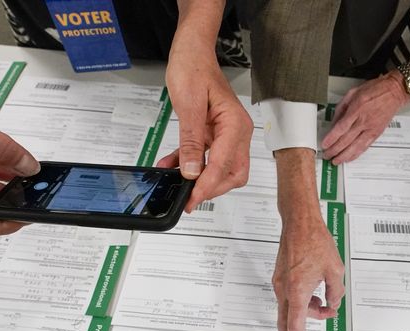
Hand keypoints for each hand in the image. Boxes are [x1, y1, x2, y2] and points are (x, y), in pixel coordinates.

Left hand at [156, 16, 251, 212]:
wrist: (192, 52)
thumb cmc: (194, 69)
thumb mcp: (189, 106)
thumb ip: (191, 142)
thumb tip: (191, 171)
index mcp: (235, 125)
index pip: (224, 164)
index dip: (207, 185)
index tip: (192, 199)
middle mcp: (237, 132)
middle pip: (232, 173)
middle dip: (212, 189)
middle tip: (189, 199)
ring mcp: (227, 134)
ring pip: (222, 169)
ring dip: (202, 179)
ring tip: (178, 185)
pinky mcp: (215, 133)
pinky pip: (207, 157)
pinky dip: (192, 165)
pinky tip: (173, 167)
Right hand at [274, 216, 344, 330]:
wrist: (299, 223)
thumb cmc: (315, 241)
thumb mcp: (335, 270)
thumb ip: (335, 293)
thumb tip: (332, 303)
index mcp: (297, 290)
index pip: (296, 326)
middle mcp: (284, 289)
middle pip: (286, 323)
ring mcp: (280, 284)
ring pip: (290, 310)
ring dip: (306, 315)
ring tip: (326, 307)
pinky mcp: (280, 278)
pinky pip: (289, 299)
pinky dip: (301, 304)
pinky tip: (315, 297)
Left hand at [321, 70, 409, 164]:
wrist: (394, 92)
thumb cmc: (375, 90)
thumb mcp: (353, 93)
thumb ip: (341, 108)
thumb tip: (333, 122)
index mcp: (357, 109)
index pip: (341, 128)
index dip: (331, 138)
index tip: (324, 144)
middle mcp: (364, 121)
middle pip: (346, 140)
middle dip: (334, 150)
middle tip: (326, 155)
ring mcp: (371, 128)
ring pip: (355, 146)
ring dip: (344, 156)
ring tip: (336, 161)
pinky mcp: (377, 133)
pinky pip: (365, 146)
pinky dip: (356, 154)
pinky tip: (349, 158)